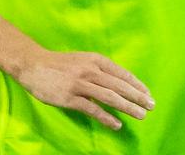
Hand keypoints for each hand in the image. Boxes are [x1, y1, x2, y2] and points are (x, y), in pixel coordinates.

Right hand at [12, 48, 153, 129]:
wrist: (33, 64)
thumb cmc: (60, 64)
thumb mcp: (84, 60)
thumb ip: (100, 69)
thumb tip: (119, 82)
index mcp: (97, 60)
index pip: (123, 74)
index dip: (137, 85)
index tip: (148, 95)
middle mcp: (91, 70)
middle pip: (120, 86)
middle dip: (138, 97)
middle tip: (151, 106)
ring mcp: (80, 84)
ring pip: (110, 97)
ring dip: (128, 107)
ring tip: (140, 115)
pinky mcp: (69, 97)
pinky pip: (92, 108)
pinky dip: (106, 117)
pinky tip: (117, 124)